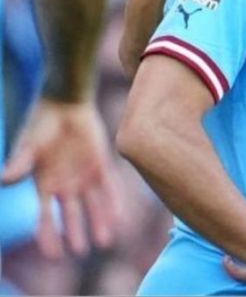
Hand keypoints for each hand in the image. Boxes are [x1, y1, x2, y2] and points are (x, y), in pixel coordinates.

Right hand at [1, 99, 121, 257]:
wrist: (66, 105)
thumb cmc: (42, 126)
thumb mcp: (29, 146)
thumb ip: (20, 164)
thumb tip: (4, 179)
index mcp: (45, 186)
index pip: (45, 217)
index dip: (48, 235)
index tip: (53, 255)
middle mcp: (65, 185)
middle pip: (72, 215)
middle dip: (76, 233)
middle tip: (82, 251)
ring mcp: (84, 176)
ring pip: (94, 206)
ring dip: (99, 222)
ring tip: (105, 242)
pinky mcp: (101, 165)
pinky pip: (109, 188)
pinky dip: (114, 202)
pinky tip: (120, 218)